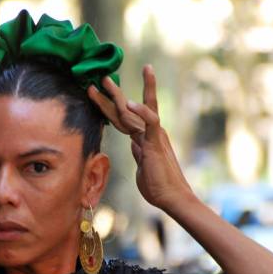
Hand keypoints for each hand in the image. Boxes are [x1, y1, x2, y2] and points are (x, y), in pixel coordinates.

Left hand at [87, 65, 195, 211]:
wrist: (172, 197)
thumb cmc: (158, 185)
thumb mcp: (142, 166)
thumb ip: (139, 152)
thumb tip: (134, 144)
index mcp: (145, 137)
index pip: (125, 118)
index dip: (112, 106)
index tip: (100, 94)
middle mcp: (150, 132)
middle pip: (128, 109)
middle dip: (114, 93)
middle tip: (103, 77)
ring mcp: (153, 136)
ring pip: (135, 110)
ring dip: (118, 95)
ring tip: (106, 81)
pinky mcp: (156, 143)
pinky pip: (150, 123)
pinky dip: (141, 112)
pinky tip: (129, 103)